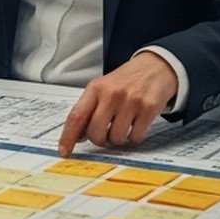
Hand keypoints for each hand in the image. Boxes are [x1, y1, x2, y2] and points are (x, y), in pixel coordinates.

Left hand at [57, 53, 178, 153]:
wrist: (155, 67)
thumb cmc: (126, 81)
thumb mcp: (103, 88)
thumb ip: (89, 110)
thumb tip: (78, 136)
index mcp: (95, 88)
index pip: (76, 116)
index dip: (68, 137)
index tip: (64, 151)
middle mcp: (111, 93)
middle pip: (95, 132)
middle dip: (99, 140)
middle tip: (105, 135)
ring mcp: (130, 101)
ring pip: (116, 138)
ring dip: (119, 139)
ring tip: (123, 125)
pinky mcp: (148, 108)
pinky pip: (136, 137)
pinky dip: (135, 137)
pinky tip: (136, 125)